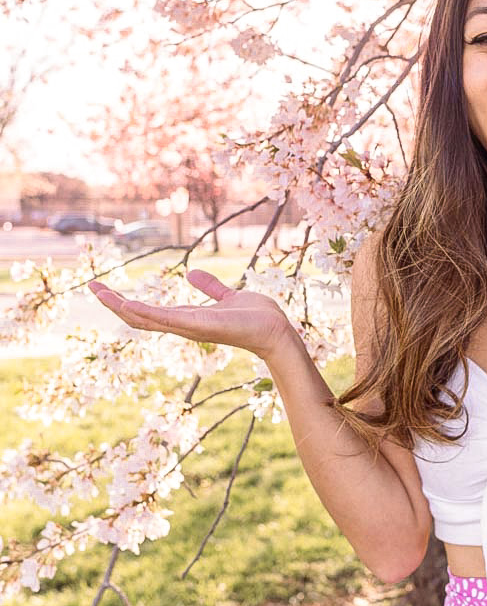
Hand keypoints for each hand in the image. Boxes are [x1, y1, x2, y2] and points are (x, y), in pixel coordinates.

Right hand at [87, 269, 294, 361]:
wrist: (276, 331)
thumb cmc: (255, 317)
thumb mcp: (228, 296)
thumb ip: (210, 287)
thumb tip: (191, 274)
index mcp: (188, 318)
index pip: (149, 311)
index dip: (125, 301)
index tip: (105, 289)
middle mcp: (184, 325)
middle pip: (140, 316)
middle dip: (114, 303)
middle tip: (91, 286)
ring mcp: (190, 327)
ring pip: (148, 318)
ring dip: (122, 306)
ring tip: (100, 293)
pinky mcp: (201, 325)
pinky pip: (169, 319)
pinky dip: (148, 312)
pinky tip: (129, 304)